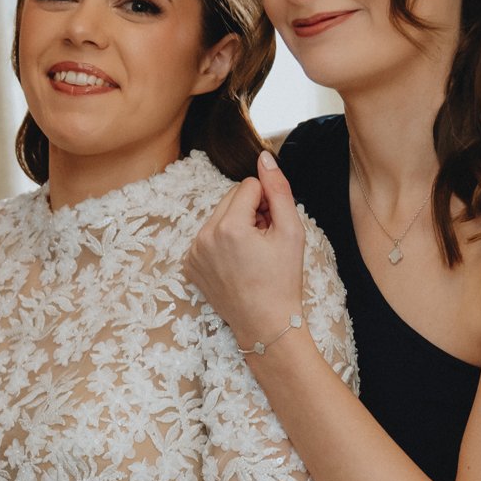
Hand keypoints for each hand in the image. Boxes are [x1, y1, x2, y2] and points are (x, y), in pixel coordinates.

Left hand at [185, 151, 304, 351]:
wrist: (266, 324)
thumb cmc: (283, 280)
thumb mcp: (290, 231)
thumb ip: (278, 189)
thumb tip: (264, 156)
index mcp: (228, 227)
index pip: (249, 186)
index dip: (267, 203)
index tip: (273, 228)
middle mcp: (203, 237)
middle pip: (231, 199)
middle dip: (250, 212)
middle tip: (265, 241)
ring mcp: (193, 252)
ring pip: (219, 217)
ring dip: (236, 226)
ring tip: (252, 255)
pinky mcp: (190, 265)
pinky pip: (207, 237)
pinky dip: (222, 243)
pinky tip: (237, 264)